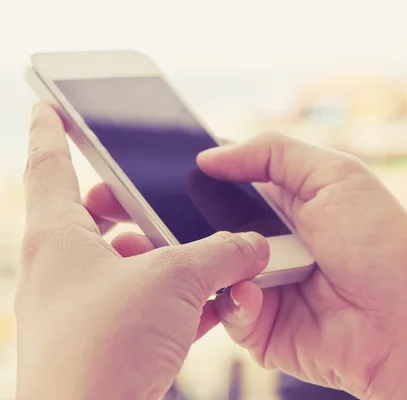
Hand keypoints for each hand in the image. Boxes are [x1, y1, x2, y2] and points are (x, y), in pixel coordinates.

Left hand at [16, 103, 270, 399]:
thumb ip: (222, 253)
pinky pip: (147, 303)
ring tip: (212, 255)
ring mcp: (86, 307)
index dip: (51, 127)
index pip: (48, 163)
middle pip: (98, 215)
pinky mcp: (110, 340)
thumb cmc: (108, 346)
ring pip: (131, 263)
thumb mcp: (175, 280)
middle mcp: (64, 268)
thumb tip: (255, 245)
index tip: (49, 104)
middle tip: (164, 196)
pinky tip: (218, 301)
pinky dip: (180, 298)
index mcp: (58, 237)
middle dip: (136, 204)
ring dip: (172, 258)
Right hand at [89, 133, 406, 397]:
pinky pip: (226, 309)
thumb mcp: (336, 175)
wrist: (403, 321)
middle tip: (134, 206)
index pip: (227, 181)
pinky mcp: (258, 325)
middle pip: (205, 225)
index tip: (154, 164)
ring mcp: (260, 284)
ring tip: (185, 250)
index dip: (194, 173)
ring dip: (196, 262)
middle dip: (175, 217)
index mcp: (285, 203)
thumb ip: (275, 153)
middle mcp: (267, 242)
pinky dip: (233, 299)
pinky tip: (253, 293)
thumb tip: (211, 155)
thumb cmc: (379, 242)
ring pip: (206, 269)